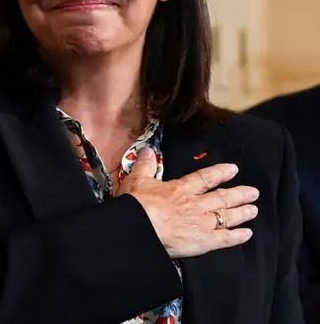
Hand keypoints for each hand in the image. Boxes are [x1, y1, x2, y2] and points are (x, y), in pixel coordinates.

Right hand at [117, 147, 258, 258]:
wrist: (139, 228)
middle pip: (222, 198)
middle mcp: (197, 204)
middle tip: (254, 192)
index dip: (220, 173)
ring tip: (254, 210)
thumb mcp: (137, 180)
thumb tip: (147, 150)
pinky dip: (237, 237)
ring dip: (242, 213)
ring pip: (227, 216)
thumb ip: (145, 165)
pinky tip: (247, 235)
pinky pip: (225, 239)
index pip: (205, 178)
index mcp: (181, 189)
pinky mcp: (204, 242)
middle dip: (239, 194)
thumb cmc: (137, 205)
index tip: (233, 169)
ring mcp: (202, 223)